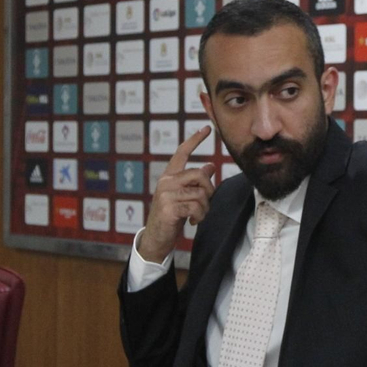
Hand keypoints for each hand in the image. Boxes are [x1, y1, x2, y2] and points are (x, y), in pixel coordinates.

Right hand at [137, 126, 215, 263]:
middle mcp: (166, 182)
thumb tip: (210, 166)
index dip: (195, 140)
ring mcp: (166, 194)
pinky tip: (192, 222)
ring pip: (200, 194)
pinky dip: (199, 217)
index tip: (207, 128)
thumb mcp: (183, 197)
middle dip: (209, 191)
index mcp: (169, 176)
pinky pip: (196, 208)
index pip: (182, 153)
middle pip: (200, 175)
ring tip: (197, 216)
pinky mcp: (169, 208)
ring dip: (204, 209)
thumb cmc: (171, 217)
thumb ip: (194, 182)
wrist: (156, 238)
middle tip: (205, 204)